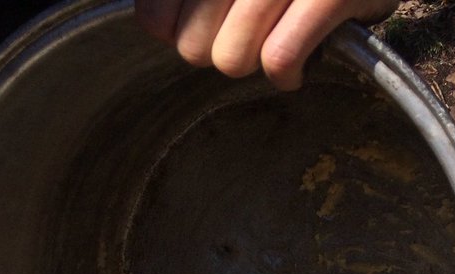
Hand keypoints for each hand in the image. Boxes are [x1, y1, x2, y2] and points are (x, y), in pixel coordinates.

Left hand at [135, 0, 396, 88]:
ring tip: (278, 41)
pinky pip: (279, 60)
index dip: (173, 30)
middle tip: (251, 32)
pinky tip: (300, 65)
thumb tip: (160, 27)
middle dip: (219, 50)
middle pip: (193, 48)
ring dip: (256, 62)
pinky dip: (289, 75)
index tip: (205, 26)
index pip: (155, 17)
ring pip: (232, 59)